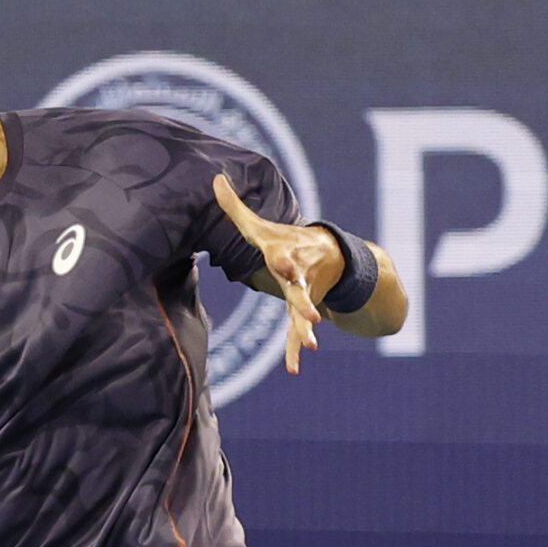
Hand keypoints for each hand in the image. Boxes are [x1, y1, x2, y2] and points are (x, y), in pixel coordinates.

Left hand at [212, 174, 344, 374]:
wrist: (333, 254)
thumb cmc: (287, 239)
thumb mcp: (260, 225)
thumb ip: (235, 207)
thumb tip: (214, 178)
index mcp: (286, 254)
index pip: (283, 255)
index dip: (283, 258)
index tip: (284, 264)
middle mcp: (299, 276)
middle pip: (301, 288)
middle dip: (304, 299)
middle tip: (312, 312)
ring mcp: (305, 295)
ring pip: (306, 313)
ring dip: (309, 328)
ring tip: (314, 344)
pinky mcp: (305, 312)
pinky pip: (299, 333)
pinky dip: (296, 350)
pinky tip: (294, 368)